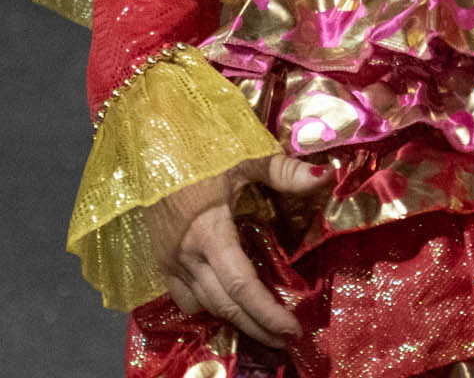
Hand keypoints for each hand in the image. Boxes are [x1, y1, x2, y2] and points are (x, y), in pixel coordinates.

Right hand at [142, 151, 324, 343]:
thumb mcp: (245, 154)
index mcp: (209, 230)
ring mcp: (168, 259)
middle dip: (257, 327)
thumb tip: (326, 177)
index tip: (293, 330)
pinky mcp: (158, 258)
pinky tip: (226, 302)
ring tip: (262, 324)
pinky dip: (206, 305)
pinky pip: (183, 296)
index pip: (242, 286)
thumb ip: (285, 171)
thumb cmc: (198, 142)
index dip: (268, 313)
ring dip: (233, 319)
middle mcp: (185, 253)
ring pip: (203, 305)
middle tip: (286, 340)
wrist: (147, 134)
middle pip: (224, 305)